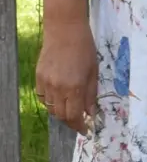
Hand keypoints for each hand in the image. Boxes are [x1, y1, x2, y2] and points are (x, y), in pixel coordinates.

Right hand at [35, 19, 98, 133]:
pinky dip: (51, 101)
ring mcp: (46, 83)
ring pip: (51, 107)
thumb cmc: (85, 48)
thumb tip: (91, 113)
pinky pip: (42, 97)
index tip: (85, 130)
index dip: (79, 126)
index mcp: (75, 87)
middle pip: (61, 115)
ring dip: (61, 110)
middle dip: (71, 120)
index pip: (74, 115)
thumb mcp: (94, 71)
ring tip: (71, 106)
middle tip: (79, 120)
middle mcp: (58, 88)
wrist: (65, 31)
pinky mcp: (37, 78)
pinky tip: (59, 96)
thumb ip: (92, 94)